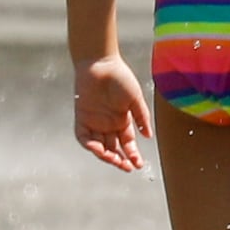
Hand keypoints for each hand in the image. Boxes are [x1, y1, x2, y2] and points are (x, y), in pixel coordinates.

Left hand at [74, 54, 152, 173]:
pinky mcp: (82, 117)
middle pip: (113, 148)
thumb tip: (148, 136)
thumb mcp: (135, 99)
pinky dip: (89, 144)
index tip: (138, 164)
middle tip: (126, 166)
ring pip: (99, 146)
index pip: (127, 144)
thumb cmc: (120, 78)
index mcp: (122, 121)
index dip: (132, 155)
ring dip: (105, 155)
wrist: (100, 63)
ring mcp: (94, 122)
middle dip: (119, 159)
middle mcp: (108, 124)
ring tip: (114, 159)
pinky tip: (98, 149)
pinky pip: (83, 136)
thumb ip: (141, 118)